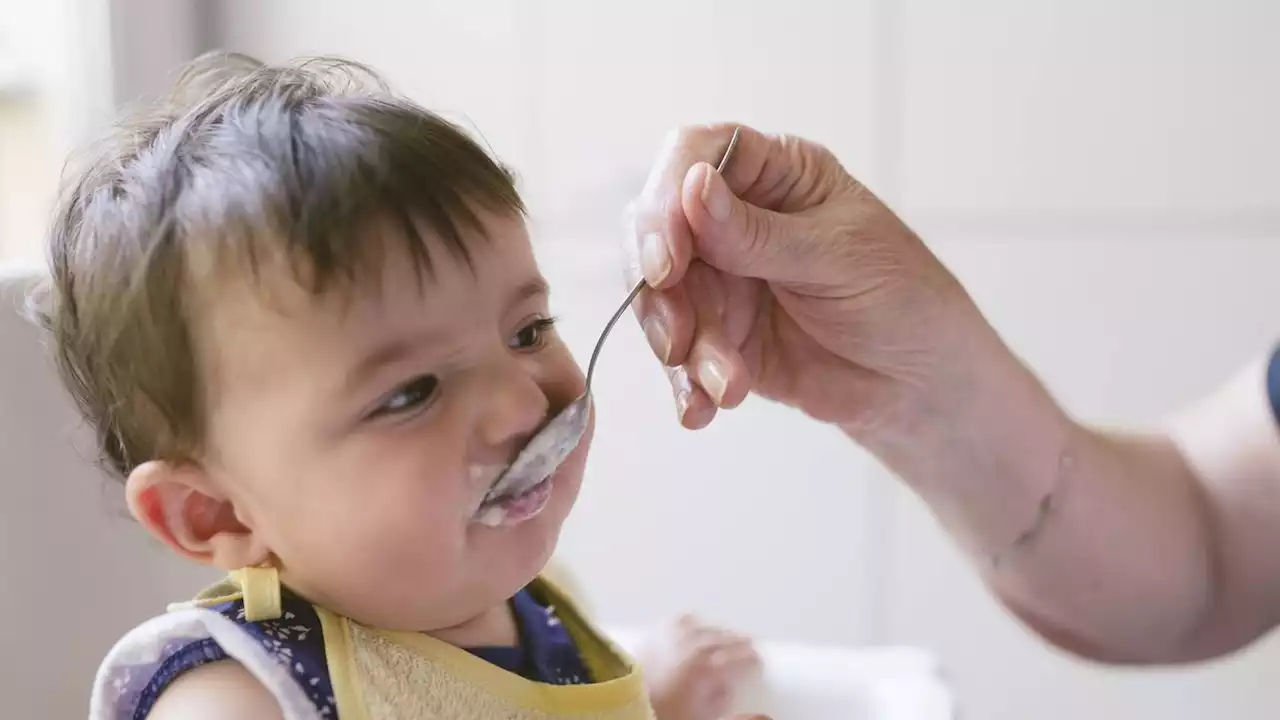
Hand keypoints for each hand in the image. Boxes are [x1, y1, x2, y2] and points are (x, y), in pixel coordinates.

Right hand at [623, 123, 985, 433]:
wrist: (922, 386)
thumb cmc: (902, 298)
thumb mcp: (837, 256)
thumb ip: (757, 233)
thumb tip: (691, 185)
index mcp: (774, 173)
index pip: (694, 155)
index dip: (667, 198)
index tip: (668, 257)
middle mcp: (735, 218)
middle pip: (659, 229)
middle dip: (660, 288)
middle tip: (676, 338)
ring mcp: (723, 278)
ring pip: (662, 298)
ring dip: (682, 347)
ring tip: (727, 387)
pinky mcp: (719, 336)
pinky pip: (679, 354)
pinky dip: (685, 384)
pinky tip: (701, 409)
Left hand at [634, 615, 760, 719]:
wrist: (618, 708)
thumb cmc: (660, 714)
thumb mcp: (698, 718)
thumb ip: (723, 707)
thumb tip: (741, 698)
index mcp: (704, 670)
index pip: (736, 657)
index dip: (749, 657)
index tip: (758, 658)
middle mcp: (689, 648)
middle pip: (720, 639)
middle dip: (736, 641)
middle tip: (748, 643)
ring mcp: (669, 639)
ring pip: (700, 627)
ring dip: (715, 630)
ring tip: (723, 635)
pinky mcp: (650, 637)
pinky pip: (676, 623)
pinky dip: (690, 623)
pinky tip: (692, 625)